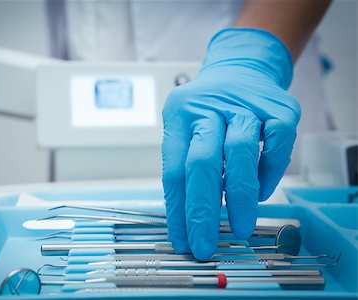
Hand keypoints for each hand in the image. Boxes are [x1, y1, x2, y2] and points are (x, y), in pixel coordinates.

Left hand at [162, 28, 300, 259]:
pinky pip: (276, 147)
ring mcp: (246, 104)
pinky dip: (268, 174)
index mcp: (180, 115)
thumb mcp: (187, 127)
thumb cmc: (210, 109)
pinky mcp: (279, 107)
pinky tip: (260, 191)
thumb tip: (193, 218)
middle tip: (205, 245)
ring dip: (239, 197)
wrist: (241, 67)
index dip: (178, 209)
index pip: (173, 168)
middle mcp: (209, 106)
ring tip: (240, 226)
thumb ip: (189, 166)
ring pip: (241, 153)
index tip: (183, 239)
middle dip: (203, 211)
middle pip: (202, 161)